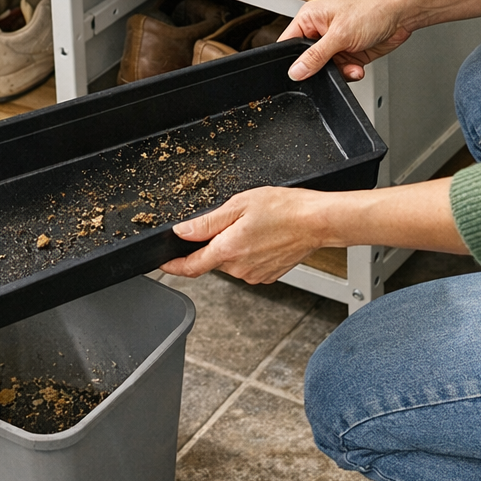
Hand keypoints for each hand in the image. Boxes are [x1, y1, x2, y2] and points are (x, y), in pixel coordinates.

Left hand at [160, 187, 328, 283]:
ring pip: (231, 262)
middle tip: (236, 221)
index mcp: (228, 249)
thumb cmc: (284, 208)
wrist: (316, 222)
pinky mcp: (267, 276)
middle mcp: (239, 268)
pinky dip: (249, 253)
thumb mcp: (239, 205)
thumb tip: (182, 232)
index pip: (191, 266)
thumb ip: (207, 222)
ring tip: (256, 227)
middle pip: (213, 259)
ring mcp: (254, 274)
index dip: (173, 265)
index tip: (163, 263)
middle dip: (216, 243)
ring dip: (234, 247)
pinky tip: (264, 238)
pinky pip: (247, 265)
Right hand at [279, 0, 412, 80]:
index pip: (289, 43)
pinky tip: (357, 67)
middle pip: (308, 60)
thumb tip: (295, 70)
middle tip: (331, 68)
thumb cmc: (374, 8)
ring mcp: (336, 42)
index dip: (292, 60)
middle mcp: (321, 29)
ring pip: (326, 68)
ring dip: (339, 72)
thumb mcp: (340, 34)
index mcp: (311, 17)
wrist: (403, 13)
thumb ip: (316, 56)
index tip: (299, 74)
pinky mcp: (350, 52)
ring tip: (350, 66)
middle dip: (320, 69)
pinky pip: (342, 70)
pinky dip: (350, 72)